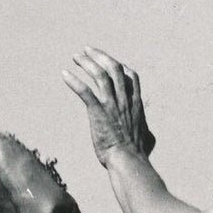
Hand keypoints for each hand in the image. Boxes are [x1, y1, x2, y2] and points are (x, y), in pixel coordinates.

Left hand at [61, 47, 156, 166]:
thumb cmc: (137, 155)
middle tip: (87, 51)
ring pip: (100, 75)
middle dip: (100, 56)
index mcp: (135, 104)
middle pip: (114, 68)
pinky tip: (64, 74)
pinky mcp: (98, 113)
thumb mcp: (147, 138)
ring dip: (87, 62)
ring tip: (76, 56)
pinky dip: (74, 81)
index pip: (130, 76)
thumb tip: (148, 135)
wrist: (129, 162)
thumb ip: (145, 130)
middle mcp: (124, 100)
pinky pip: (85, 92)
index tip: (108, 61)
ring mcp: (112, 105)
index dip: (119, 65)